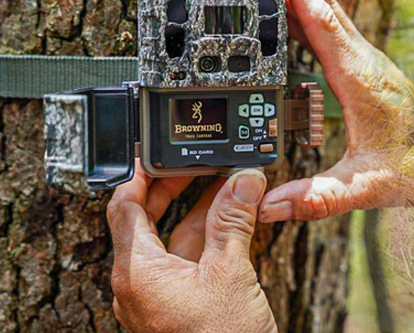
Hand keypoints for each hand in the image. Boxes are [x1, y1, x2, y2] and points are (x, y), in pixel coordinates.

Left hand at [107, 162, 275, 331]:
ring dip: (200, 210)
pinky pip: (188, 261)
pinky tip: (235, 222)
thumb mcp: (231, 272)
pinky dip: (209, 237)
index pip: (124, 208)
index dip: (140, 174)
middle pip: (146, 220)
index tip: (157, 151)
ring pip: (174, 240)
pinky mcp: (181, 306)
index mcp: (138, 271)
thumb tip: (244, 180)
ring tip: (229, 184)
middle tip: (199, 162)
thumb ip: (234, 221)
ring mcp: (160, 296)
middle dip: (174, 187)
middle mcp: (141, 283)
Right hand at [228, 0, 413, 221]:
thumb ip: (320, 198)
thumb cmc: (411, 172)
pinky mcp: (361, 65)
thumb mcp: (365, 189)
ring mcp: (364, 59)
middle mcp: (363, 60)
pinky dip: (299, 6)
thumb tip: (268, 204)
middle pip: (318, 2)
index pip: (323, 22)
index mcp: (361, 79)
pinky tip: (279, 2)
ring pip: (324, 8)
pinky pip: (327, 25)